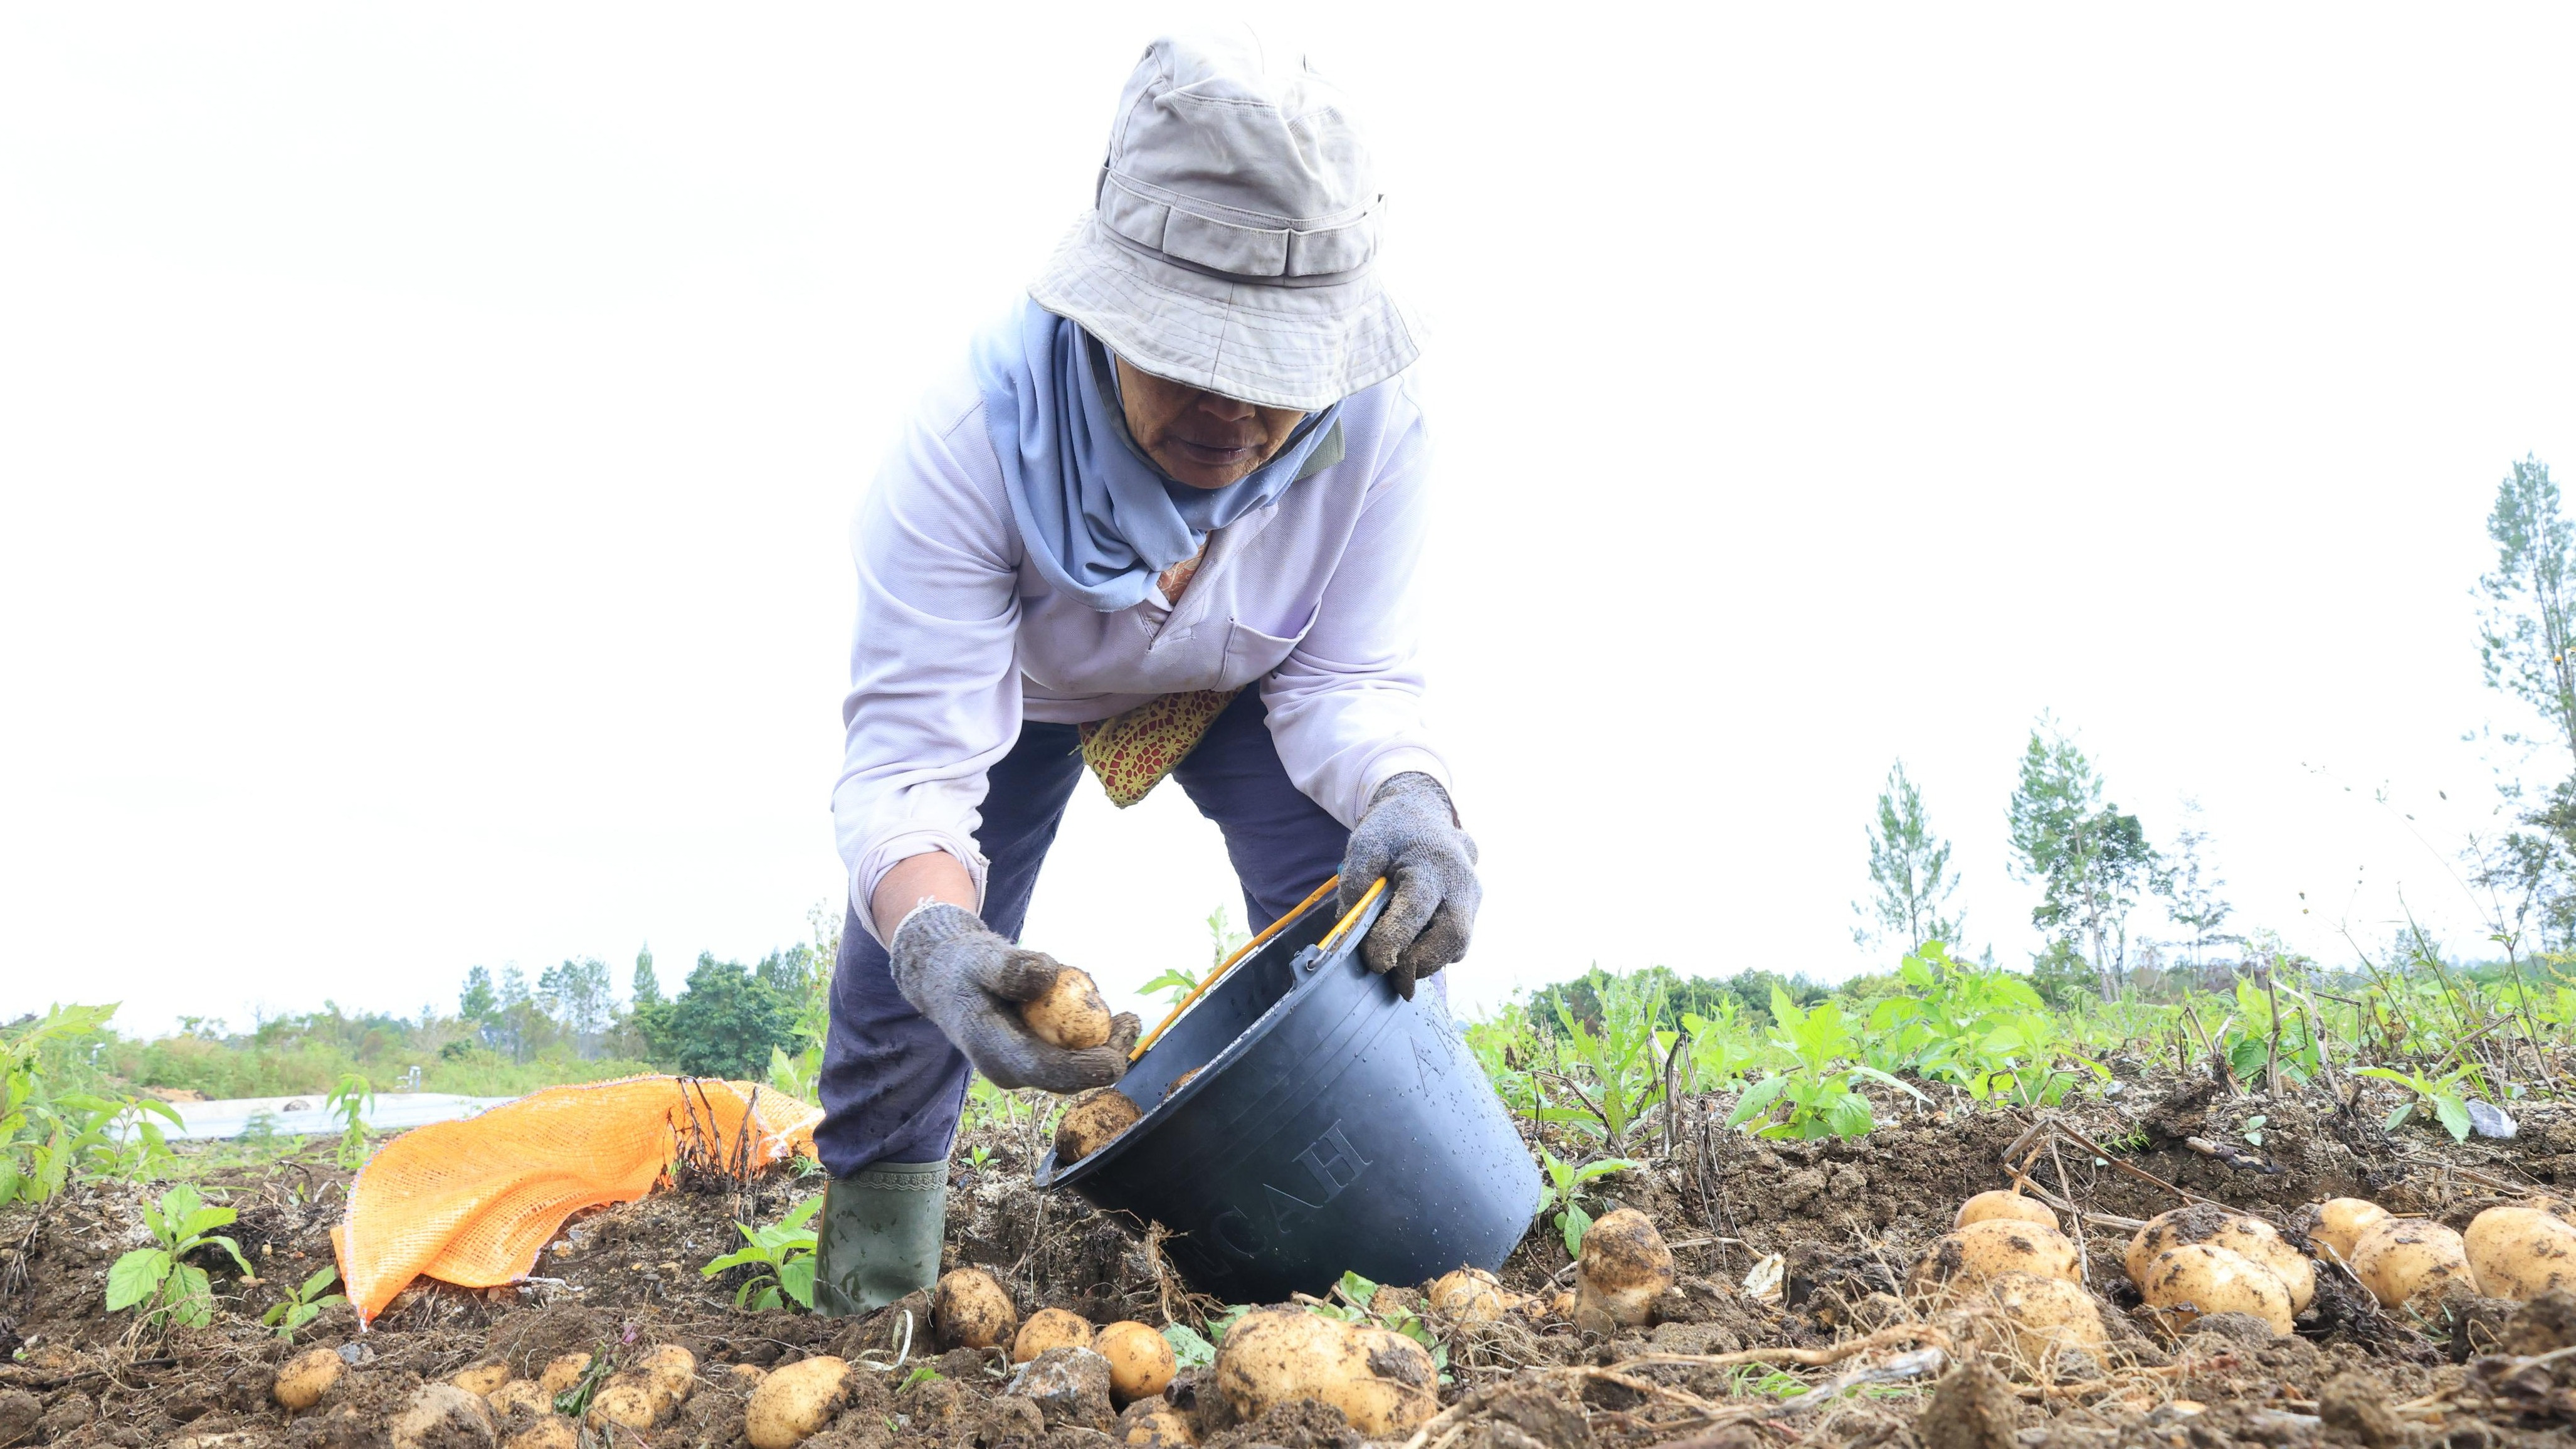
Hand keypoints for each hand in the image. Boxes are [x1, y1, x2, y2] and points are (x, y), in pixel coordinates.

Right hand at [888, 904, 1140, 1092]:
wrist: (948, 978)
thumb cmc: (964, 967)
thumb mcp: (980, 958)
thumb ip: (1009, 968)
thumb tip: (1047, 976)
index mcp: (994, 1054)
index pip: (1045, 1070)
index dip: (1084, 1068)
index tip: (1116, 1058)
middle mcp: (1011, 1069)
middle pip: (1068, 1077)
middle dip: (1108, 1057)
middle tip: (1133, 1023)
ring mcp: (1024, 1066)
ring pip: (1075, 1066)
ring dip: (1105, 1043)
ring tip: (1125, 1015)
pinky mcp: (1035, 1056)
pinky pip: (1071, 1051)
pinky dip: (1091, 1033)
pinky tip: (1100, 1006)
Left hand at [1336, 773, 1479, 999]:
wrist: (1421, 814)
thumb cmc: (1391, 831)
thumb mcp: (1364, 845)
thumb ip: (1355, 883)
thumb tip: (1351, 929)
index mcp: (1432, 863)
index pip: (1417, 910)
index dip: (1394, 941)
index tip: (1374, 960)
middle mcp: (1461, 883)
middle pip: (1453, 936)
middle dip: (1420, 962)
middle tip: (1389, 971)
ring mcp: (1472, 898)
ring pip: (1458, 946)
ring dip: (1426, 962)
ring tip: (1396, 960)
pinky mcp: (1472, 910)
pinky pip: (1456, 944)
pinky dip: (1433, 954)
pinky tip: (1410, 947)